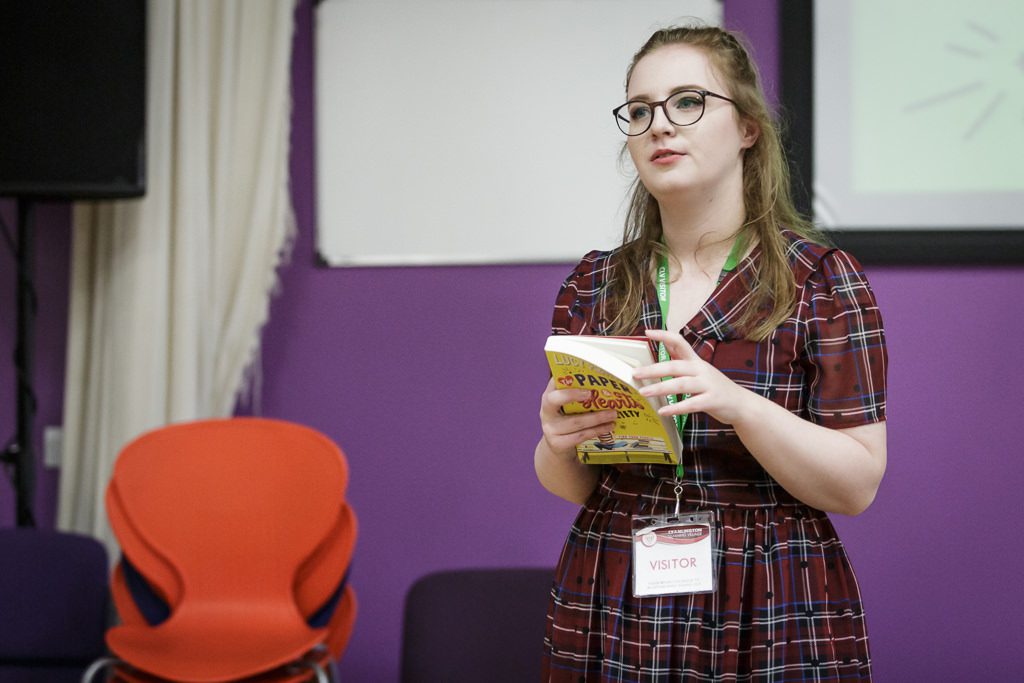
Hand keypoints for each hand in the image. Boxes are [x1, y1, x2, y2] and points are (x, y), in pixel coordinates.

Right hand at [538, 377, 616, 457]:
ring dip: (597, 418)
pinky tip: (608, 428)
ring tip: (612, 415)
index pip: (553, 383)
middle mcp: (546, 412)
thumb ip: (578, 395)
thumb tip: (601, 382)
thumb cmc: (567, 419)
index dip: (564, 380)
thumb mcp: (568, 406)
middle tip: (592, 394)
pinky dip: (596, 431)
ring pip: (575, 421)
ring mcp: (550, 429)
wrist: (558, 446)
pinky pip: (579, 436)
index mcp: (549, 397)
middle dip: (573, 395)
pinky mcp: (557, 443)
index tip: (579, 380)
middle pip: (555, 400)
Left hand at [633, 328, 753, 425]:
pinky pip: (692, 404)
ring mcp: (708, 385)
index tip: (647, 332)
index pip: (680, 341)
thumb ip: (682, 358)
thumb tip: (666, 342)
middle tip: (635, 373)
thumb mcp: (699, 370)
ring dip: (661, 388)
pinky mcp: (713, 401)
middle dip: (653, 369)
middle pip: (675, 366)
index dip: (664, 335)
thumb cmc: (714, 387)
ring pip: (681, 384)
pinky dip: (676, 408)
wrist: (741, 404)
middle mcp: (701, 370)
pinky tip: (663, 411)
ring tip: (644, 392)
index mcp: (696, 361)